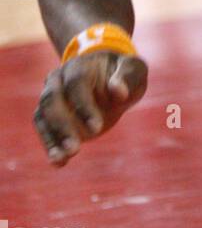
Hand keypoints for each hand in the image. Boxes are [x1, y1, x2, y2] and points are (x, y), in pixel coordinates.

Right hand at [33, 52, 147, 167]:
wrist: (110, 79)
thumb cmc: (124, 74)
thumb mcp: (133, 70)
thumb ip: (127, 78)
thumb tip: (118, 91)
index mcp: (81, 65)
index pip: (76, 83)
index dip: (84, 105)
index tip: (97, 127)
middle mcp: (59, 78)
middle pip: (52, 99)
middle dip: (62, 125)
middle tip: (75, 149)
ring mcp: (51, 96)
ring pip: (43, 115)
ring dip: (51, 138)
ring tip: (61, 159)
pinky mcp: (50, 115)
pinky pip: (44, 129)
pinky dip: (49, 145)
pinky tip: (59, 162)